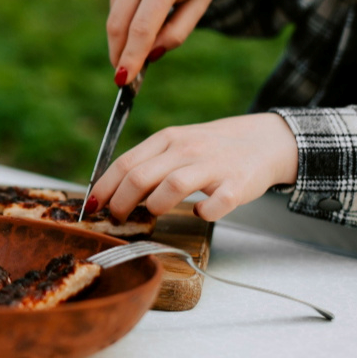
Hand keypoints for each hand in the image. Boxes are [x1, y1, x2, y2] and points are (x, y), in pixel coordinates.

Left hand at [89, 113, 297, 221]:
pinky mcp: (237, 185)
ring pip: (172, 186)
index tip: (91, 206)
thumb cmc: (212, 149)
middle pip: (141, 176)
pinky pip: (216, 203)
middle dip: (120, 202)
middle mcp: (187, 149)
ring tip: (154, 212)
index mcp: (168, 139)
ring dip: (155, 205)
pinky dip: (204, 212)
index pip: (126, 163)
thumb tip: (112, 191)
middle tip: (116, 218)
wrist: (265, 142)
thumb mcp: (177, 145)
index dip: (104, 187)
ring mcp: (213, 166)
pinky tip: (200, 211)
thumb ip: (149, 163)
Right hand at [105, 0, 235, 83]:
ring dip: (126, 29)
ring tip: (148, 24)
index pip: (141, 30)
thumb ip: (176, 33)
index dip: (131, 59)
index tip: (123, 81)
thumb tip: (148, 55)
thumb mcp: (202, 3)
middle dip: (119, 53)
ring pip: (115, 13)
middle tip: (123, 73)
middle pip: (119, 25)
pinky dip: (126, 7)